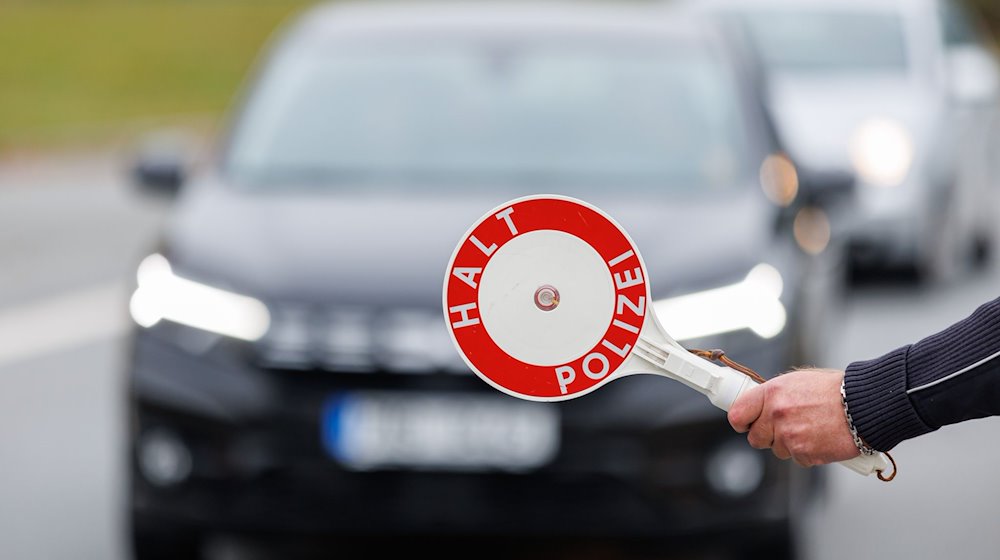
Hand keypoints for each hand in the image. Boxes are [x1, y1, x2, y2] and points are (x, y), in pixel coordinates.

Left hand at [727, 368, 859, 466]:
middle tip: (785, 427)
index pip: (737, 414)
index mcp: (772, 393)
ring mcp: (789, 436)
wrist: (864, 405)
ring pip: (777, 450)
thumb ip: (775, 394)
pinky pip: (797, 459)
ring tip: (811, 428)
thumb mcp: (798, 380)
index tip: (745, 423)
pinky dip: (807, 452)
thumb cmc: (835, 390)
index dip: (741, 421)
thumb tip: (760, 405)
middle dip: (767, 435)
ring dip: (790, 444)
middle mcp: (776, 414)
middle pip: (755, 438)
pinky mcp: (804, 454)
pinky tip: (820, 438)